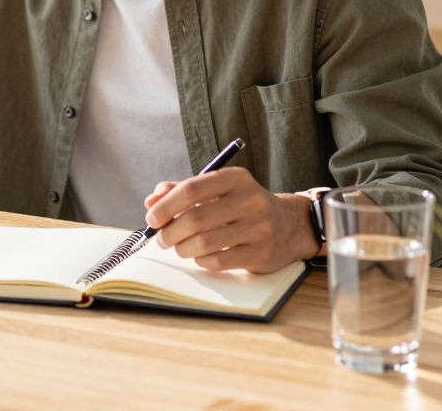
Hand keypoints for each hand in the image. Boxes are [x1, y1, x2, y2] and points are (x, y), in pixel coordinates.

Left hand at [142, 167, 317, 272]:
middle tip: (162, 239)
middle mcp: (250, 200)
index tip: (152, 219)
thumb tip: (151, 202)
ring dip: (182, 248)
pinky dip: (201, 260)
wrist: (290, 225)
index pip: (191, 189)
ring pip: (204, 243)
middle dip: (169, 232)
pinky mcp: (262, 253)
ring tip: (180, 248)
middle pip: (195, 218)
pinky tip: (200, 256)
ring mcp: (259, 228)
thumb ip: (182, 191)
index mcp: (235, 179)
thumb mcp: (217, 190)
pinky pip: (218, 261)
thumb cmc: (242, 206)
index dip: (165, 206)